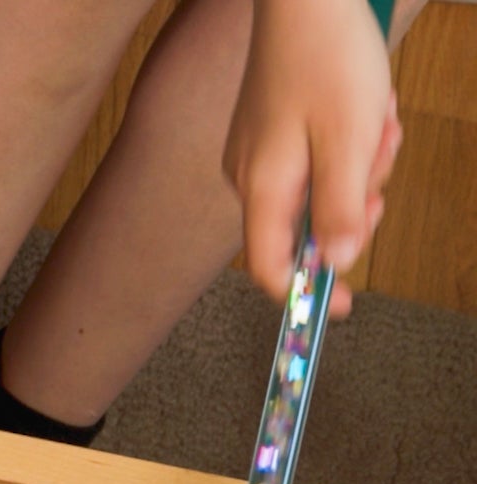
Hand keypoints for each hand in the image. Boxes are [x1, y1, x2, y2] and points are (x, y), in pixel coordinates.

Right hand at [226, 0, 398, 309]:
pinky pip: (317, 160)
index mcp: (264, 188)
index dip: (305, 293)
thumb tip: (334, 266)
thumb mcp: (351, 141)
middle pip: (305, 228)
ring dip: (361, 166)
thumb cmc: (327, 61)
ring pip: (320, 190)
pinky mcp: (271, 133)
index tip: (343, 306)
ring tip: (377, 121)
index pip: (271, 267)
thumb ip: (340, 209)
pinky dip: (349, 146)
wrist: (304, 0)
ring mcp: (259, 154)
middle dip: (355, 204)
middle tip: (380, 160)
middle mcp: (251, 178)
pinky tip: (363, 112)